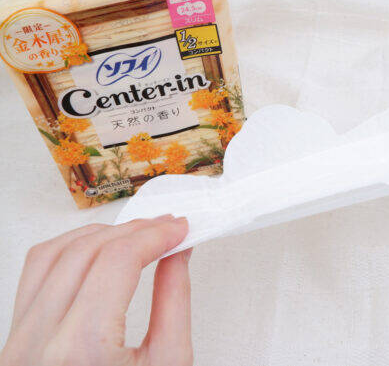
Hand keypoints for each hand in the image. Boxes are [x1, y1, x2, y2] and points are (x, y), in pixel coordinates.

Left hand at [0, 215, 191, 365]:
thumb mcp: (169, 364)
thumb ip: (174, 300)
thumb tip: (177, 253)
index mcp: (82, 351)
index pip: (117, 261)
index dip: (154, 235)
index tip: (179, 228)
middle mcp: (39, 344)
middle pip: (86, 251)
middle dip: (134, 230)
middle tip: (166, 228)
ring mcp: (17, 342)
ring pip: (51, 254)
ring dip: (100, 235)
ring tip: (135, 235)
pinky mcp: (13, 341)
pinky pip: (34, 274)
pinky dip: (67, 250)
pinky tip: (96, 250)